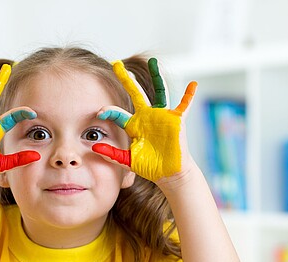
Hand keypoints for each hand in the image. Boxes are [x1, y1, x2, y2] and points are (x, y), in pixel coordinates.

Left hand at [92, 58, 196, 181]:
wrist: (168, 173)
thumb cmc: (149, 166)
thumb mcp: (127, 161)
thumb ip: (111, 154)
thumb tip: (94, 147)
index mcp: (133, 125)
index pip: (117, 113)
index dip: (108, 111)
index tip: (100, 112)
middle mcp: (146, 117)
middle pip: (134, 93)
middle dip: (125, 79)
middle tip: (116, 64)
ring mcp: (161, 116)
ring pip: (159, 93)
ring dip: (157, 77)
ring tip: (153, 62)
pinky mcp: (176, 121)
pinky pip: (184, 105)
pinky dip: (189, 95)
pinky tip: (193, 84)